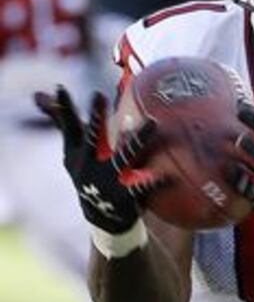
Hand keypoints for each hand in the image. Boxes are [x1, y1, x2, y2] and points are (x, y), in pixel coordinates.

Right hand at [34, 86, 160, 233]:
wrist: (101, 214)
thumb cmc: (89, 171)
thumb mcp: (73, 149)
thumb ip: (62, 121)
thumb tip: (38, 94)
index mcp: (76, 152)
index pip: (68, 125)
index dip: (63, 107)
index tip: (60, 87)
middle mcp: (88, 164)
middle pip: (92, 138)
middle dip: (95, 118)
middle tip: (98, 95)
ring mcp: (106, 180)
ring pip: (123, 157)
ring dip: (137, 139)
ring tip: (153, 122)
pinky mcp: (124, 196)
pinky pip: (141, 187)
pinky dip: (154, 182)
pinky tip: (168, 175)